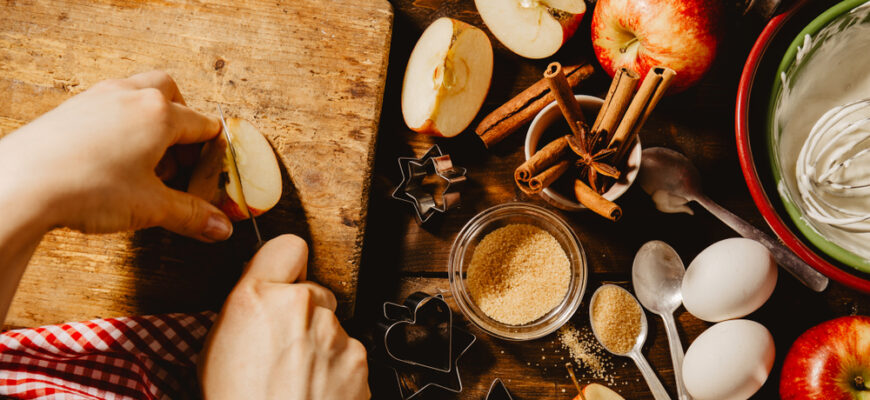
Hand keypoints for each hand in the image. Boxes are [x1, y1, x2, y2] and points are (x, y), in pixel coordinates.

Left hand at [0, 71, 231, 241]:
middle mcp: (130, 96)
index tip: (212, 169)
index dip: (213, 150)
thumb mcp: (151, 207)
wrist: (22, 184)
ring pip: (137, 92)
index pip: (203, 124)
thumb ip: (191, 215)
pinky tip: (114, 157)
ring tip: (148, 158)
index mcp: (160, 115)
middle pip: (171, 92)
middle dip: (183, 118)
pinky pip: (108, 104)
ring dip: (150, 118)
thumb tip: (219, 227)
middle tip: (181, 154)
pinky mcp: (71, 108)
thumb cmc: (87, 188)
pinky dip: (121, 122)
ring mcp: (98, 98)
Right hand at [198, 235, 369, 399]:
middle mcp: (301, 307)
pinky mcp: (359, 358)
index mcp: (257, 298)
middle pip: (313, 291)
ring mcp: (335, 333)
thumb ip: (247, 308)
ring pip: (332, 325)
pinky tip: (314, 390)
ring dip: (320, 344)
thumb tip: (262, 292)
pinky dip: (336, 369)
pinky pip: (348, 353)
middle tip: (283, 347)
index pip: (287, 246)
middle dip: (303, 312)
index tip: (284, 277)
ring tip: (296, 379)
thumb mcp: (217, 347)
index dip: (286, 264)